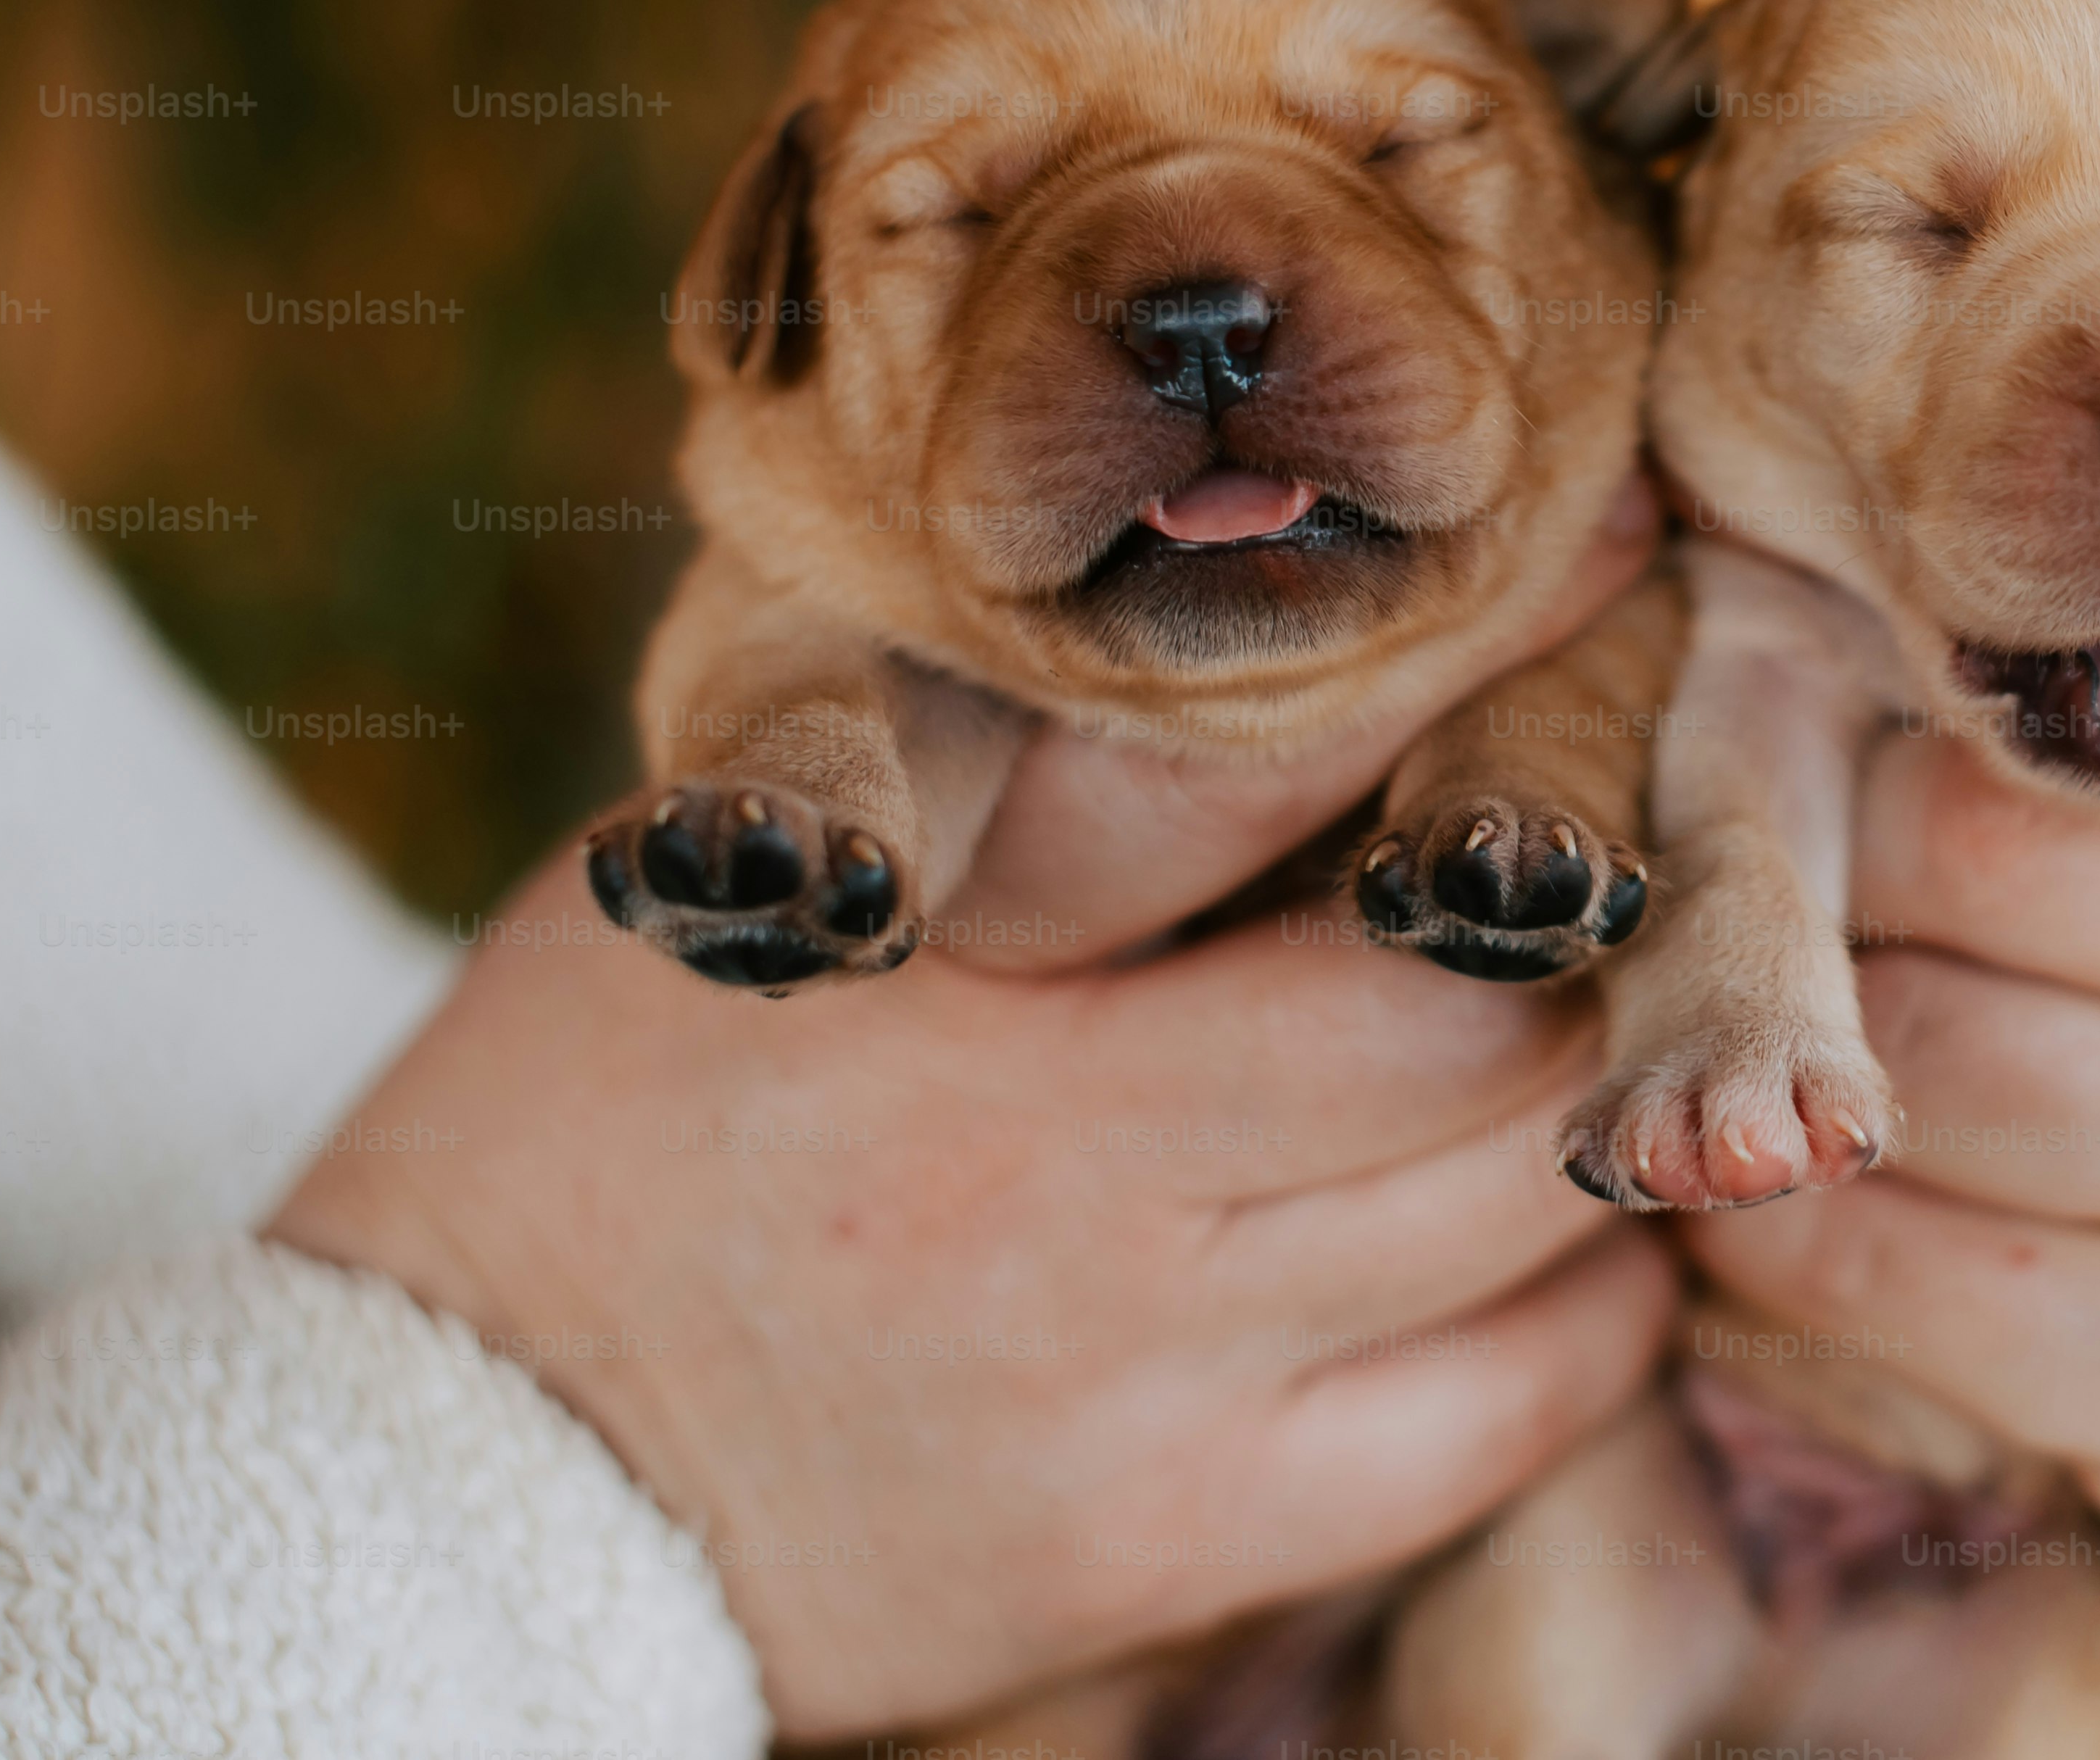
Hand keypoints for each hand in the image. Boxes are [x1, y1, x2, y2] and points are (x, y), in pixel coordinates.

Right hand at [276, 479, 1671, 1742]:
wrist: (444, 1469)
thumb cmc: (589, 1116)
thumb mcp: (729, 870)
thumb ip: (954, 745)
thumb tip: (1188, 571)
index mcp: (939, 956)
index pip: (1280, 758)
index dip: (1490, 647)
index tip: (1611, 553)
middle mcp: (1060, 1159)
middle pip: (1469, 1003)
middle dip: (1595, 896)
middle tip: (1655, 825)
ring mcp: (1137, 1372)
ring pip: (1521, 1203)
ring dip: (1609, 1100)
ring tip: (1636, 1021)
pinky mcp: (1173, 1546)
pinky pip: (1499, 1420)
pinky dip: (1587, 1316)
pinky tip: (1568, 1239)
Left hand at [1685, 561, 2099, 1759]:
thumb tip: (2001, 544)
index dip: (1985, 640)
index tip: (1895, 668)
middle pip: (1997, 820)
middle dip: (1836, 834)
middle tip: (1774, 845)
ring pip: (1922, 1035)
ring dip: (1797, 1038)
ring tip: (1784, 1017)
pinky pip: (1882, 1256)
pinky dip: (1781, 1222)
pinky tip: (1792, 1194)